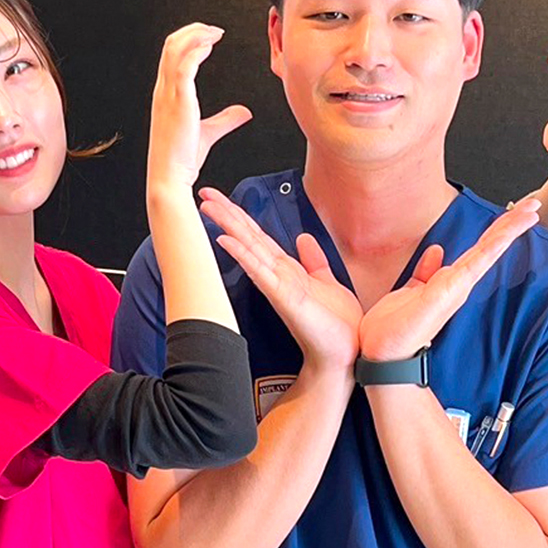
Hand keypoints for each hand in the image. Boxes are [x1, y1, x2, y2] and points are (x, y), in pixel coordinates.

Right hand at [147, 24, 250, 194]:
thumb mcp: (208, 132)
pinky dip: (196, 51)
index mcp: (166, 95)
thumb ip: (226, 119)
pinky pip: (184, 67)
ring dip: (196, 35)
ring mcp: (168, 95)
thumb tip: (244, 112)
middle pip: (171, 45)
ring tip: (215, 32)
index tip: (210, 37)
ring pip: (174, 49)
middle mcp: (163, 90)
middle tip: (215, 29)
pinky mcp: (178, 101)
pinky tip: (209, 45)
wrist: (170, 177)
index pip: (171, 55)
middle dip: (193, 31)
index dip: (189, 40)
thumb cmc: (182, 158)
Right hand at [199, 188, 361, 371]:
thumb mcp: (327, 282)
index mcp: (286, 271)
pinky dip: (243, 255)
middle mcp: (277, 276)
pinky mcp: (284, 297)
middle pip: (247, 237)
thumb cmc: (336, 326)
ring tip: (209, 208)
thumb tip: (304, 239)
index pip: (258, 236)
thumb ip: (314, 261)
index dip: (240, 215)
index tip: (222, 199)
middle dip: (226, 213)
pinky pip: (260, 271)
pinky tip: (227, 240)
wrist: (343, 353)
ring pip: (248, 249)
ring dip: (229, 226)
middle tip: (204, 194)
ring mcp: (277, 286)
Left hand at [358, 199, 540, 361]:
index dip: (497, 230)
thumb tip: (437, 251)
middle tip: (535, 205)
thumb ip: (425, 272)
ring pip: (489, 250)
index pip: (478, 249)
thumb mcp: (409, 291)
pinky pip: (476, 263)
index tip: (515, 213)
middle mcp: (457, 284)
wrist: (382, 353)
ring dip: (511, 229)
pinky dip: (494, 246)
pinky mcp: (452, 290)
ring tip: (532, 211)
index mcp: (448, 282)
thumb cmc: (392, 329)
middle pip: (490, 246)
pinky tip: (508, 232)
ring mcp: (457, 287)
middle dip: (512, 225)